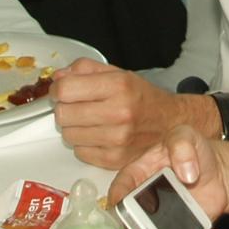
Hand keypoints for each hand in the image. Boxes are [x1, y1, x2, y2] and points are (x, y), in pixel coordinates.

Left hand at [51, 59, 209, 169]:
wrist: (171, 122)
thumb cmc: (141, 97)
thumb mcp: (117, 72)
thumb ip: (85, 69)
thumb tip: (58, 78)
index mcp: (119, 86)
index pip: (66, 90)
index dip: (58, 90)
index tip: (62, 91)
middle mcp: (119, 113)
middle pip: (63, 114)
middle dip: (64, 108)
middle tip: (75, 105)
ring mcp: (117, 139)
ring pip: (68, 135)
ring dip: (73, 127)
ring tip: (89, 120)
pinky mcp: (114, 160)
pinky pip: (80, 152)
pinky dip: (84, 143)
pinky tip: (97, 134)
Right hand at [106, 126, 228, 228]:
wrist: (219, 171)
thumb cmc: (195, 151)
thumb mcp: (186, 137)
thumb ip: (182, 146)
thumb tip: (186, 173)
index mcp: (138, 175)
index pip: (120, 188)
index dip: (118, 199)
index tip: (123, 206)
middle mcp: (144, 203)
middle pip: (132, 226)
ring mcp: (160, 221)